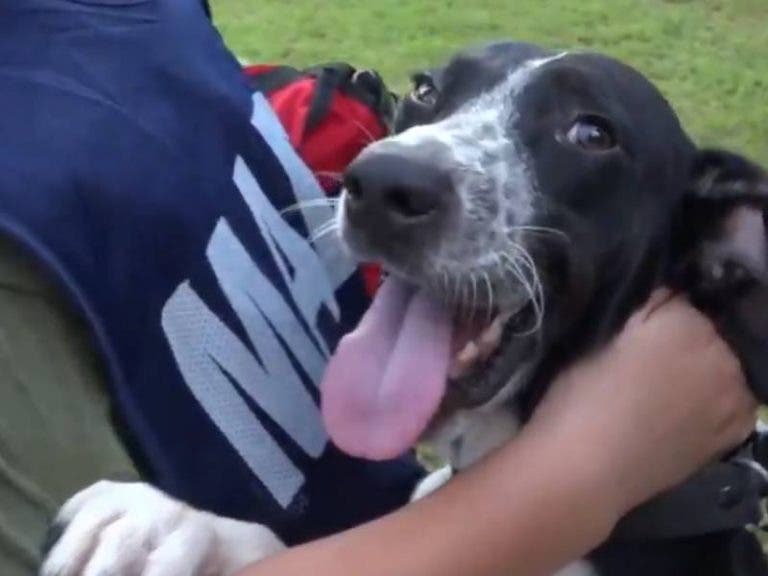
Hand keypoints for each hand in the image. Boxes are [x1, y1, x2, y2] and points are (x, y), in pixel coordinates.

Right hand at [528, 290, 757, 521]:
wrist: (586, 470)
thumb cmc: (578, 398)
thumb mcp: (594, 339)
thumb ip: (636, 314)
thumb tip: (657, 301)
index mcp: (683, 321)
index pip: (674, 301)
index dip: (650, 317)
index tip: (629, 336)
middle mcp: (720, 352)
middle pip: (704, 331)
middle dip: (680, 341)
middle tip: (642, 367)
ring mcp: (733, 394)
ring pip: (720, 365)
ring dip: (700, 371)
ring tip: (661, 395)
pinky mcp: (735, 430)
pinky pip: (732, 400)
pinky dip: (714, 402)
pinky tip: (683, 416)